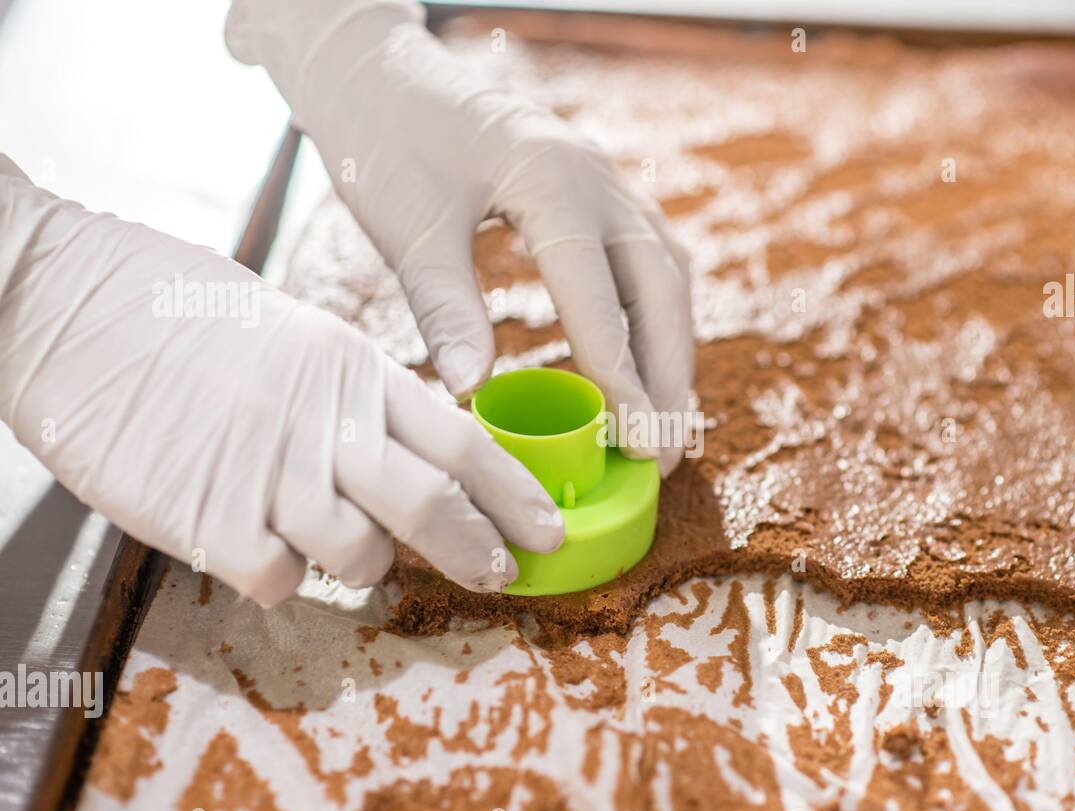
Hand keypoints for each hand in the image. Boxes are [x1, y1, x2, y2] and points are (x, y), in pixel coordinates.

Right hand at [0, 158, 562, 604]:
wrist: (54, 297)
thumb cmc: (167, 304)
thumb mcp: (286, 328)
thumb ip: (347, 392)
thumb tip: (398, 447)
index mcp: (348, 367)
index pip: (461, 442)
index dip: (514, 494)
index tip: (548, 530)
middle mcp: (322, 422)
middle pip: (432, 506)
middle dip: (479, 551)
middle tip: (502, 575)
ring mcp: (265, 473)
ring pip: (361, 557)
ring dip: (363, 564)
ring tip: (330, 540)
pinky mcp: (204, 518)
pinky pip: (278, 580)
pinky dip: (280, 577)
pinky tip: (256, 547)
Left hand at [227, 0, 694, 474]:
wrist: (384, 75)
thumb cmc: (387, 141)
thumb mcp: (407, 224)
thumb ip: (444, 305)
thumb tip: (472, 390)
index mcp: (553, 181)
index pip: (602, 294)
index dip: (622, 374)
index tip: (637, 440)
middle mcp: (598, 179)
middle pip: (662, 287)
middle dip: (668, 374)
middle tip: (665, 452)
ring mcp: (606, 182)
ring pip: (668, 274)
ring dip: (672, 350)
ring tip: (666, 423)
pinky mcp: (598, 192)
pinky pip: (651, 259)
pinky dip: (657, 318)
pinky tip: (647, 362)